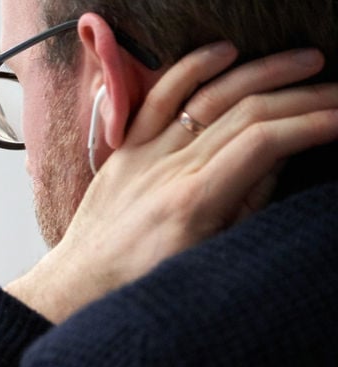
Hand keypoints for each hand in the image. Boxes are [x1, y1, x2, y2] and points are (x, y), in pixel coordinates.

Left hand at [8, 43, 337, 322]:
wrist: (79, 287)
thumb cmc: (144, 284)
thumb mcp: (210, 257)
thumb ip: (246, 206)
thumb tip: (280, 157)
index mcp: (194, 203)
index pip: (265, 143)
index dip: (313, 124)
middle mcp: (168, 170)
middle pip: (247, 113)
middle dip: (304, 97)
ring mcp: (144, 154)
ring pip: (210, 96)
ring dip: (264, 72)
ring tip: (309, 61)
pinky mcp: (125, 150)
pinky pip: (158, 98)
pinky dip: (192, 68)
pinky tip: (227, 52)